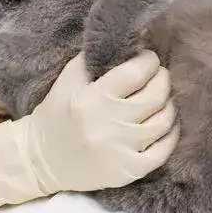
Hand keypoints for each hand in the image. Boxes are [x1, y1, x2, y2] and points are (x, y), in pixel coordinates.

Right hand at [0, 51, 178, 209]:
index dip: (149, 61)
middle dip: (162, 80)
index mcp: (91, 99)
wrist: (40, 161)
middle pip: (156, 95)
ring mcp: (121, 150)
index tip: (148, 59)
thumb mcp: (68, 81)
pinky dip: (171, 133)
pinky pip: (165, 149)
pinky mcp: (129, 170)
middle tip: (158, 77)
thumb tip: (131, 42)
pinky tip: (164, 124)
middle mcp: (108, 125)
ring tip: (160, 99)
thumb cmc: (57, 114)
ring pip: (164, 120)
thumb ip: (95, 59)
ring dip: (168, 104)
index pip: (136, 72)